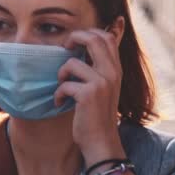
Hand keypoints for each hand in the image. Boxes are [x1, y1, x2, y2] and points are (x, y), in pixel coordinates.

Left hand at [54, 29, 126, 164]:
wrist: (101, 141)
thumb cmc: (98, 114)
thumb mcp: (105, 87)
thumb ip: (100, 68)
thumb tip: (85, 47)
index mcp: (116, 69)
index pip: (107, 37)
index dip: (88, 33)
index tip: (75, 43)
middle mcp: (112, 73)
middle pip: (93, 39)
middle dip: (74, 38)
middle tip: (65, 48)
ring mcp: (101, 83)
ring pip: (72, 63)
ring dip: (61, 74)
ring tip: (62, 86)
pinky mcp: (89, 94)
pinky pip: (65, 84)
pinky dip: (59, 94)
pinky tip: (61, 103)